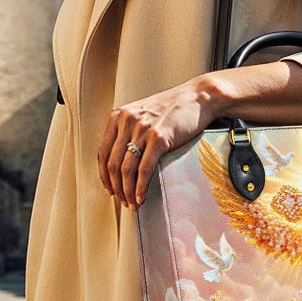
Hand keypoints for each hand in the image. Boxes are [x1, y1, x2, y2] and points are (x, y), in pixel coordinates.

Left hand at [98, 77, 216, 210]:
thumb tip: (122, 160)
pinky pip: (144, 170)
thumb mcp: (143, 114)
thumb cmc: (174, 108)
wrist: (199, 97)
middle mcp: (126, 121)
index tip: (110, 188)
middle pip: (112, 164)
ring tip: (132, 203)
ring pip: (126, 169)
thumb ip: (129, 130)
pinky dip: (140, 187)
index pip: (103, 152)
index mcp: (118, 116)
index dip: (104, 175)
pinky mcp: (159, 138)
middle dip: (115, 187)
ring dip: (127, 191)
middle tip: (122, 201)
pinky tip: (141, 197)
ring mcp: (142, 130)